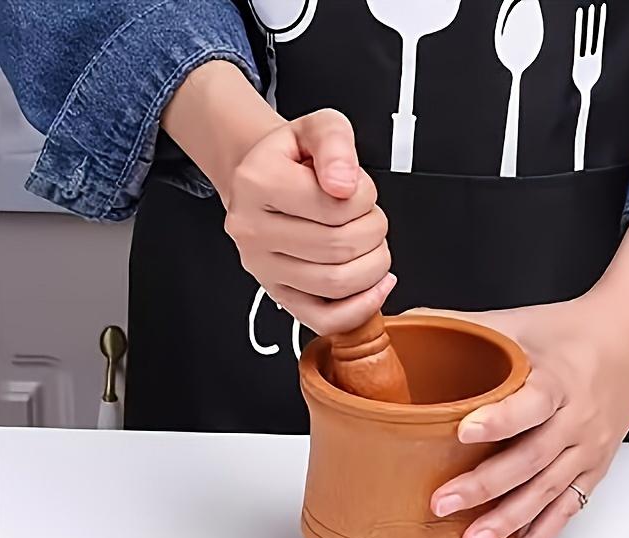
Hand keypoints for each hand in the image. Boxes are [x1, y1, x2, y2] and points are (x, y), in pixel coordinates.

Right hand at [162, 62, 392, 333]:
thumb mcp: (317, 127)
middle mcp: (253, 230)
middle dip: (373, 231)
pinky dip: (360, 308)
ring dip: (372, 265)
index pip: (333, 205)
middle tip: (369, 218)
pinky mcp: (279, 296)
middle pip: (339, 247)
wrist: (263, 179)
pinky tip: (375, 286)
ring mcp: (264, 268)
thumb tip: (343, 184)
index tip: (360, 190)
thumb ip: (336, 143)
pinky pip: (324, 319)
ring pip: (337, 283)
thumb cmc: (292, 159)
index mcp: (257, 183)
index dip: (365, 198)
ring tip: (369, 245)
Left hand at [419, 223, 628, 537]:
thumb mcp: (519, 322)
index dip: (499, 419)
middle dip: (486, 486)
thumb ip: (462, 324)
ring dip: (508, 522)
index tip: (462, 431)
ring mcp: (587, 450)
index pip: (532, 403)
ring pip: (547, 493)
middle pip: (532, 459)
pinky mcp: (593, 471)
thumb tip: (401, 324)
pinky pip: (566, 512)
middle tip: (441, 504)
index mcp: (559, 378)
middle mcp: (577, 419)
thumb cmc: (569, 329)